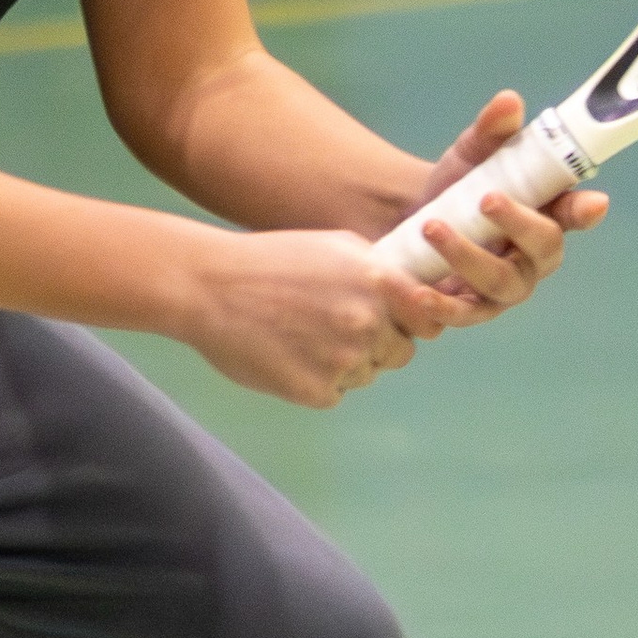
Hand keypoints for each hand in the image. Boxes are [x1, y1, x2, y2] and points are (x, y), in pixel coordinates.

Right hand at [176, 224, 477, 408]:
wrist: (209, 287)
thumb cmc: (271, 261)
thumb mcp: (336, 245)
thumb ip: (381, 270)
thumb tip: (416, 293)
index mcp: (378, 282)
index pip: (428, 319)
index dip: (413, 322)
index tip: (397, 320)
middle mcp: (367, 323)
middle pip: (399, 353)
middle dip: (377, 344)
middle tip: (334, 327)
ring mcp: (342, 361)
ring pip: (366, 374)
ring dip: (345, 363)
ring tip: (302, 336)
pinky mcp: (315, 391)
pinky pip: (334, 392)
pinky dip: (316, 380)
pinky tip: (287, 354)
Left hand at [407, 89, 606, 316]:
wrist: (410, 222)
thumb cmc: (458, 187)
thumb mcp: (471, 154)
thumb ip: (491, 131)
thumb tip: (508, 101)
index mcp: (547, 216)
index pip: (576, 213)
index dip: (585, 210)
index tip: (594, 203)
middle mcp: (533, 258)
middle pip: (543, 249)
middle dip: (517, 223)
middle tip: (486, 198)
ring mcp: (503, 289)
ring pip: (499, 282)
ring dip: (467, 256)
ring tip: (431, 228)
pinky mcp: (470, 310)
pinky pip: (461, 314)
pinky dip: (438, 306)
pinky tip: (415, 292)